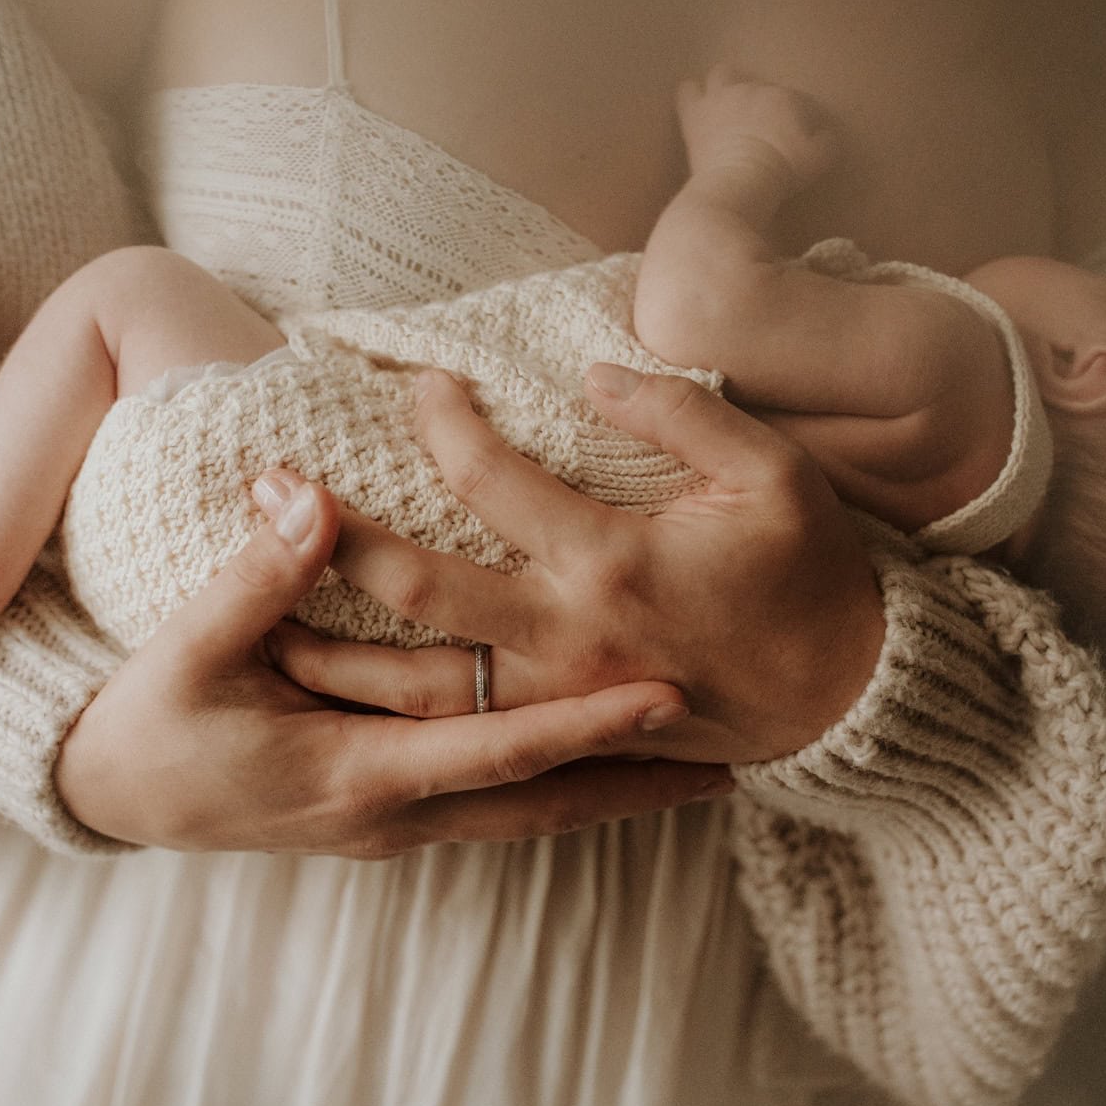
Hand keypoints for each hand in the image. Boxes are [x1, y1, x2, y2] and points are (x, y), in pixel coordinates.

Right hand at [54, 469, 734, 852]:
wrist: (112, 795)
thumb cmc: (151, 722)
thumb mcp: (188, 646)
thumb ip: (257, 575)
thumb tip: (306, 495)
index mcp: (359, 774)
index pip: (499, 751)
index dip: (583, 725)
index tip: (665, 697)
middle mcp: (395, 814)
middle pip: (541, 802)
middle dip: (634, 782)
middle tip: (733, 755)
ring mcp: (396, 825)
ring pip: (530, 814)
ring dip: (611, 791)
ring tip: (700, 767)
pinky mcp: (392, 815)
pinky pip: (498, 806)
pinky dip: (559, 785)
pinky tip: (604, 762)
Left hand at [279, 367, 888, 764]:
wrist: (846, 700)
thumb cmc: (814, 575)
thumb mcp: (775, 473)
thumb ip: (683, 411)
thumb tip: (592, 371)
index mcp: (612, 560)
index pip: (490, 479)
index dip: (442, 418)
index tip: (421, 382)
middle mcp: (568, 636)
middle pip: (418, 592)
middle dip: (334, 540)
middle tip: (264, 488)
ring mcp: (559, 698)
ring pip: (417, 687)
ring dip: (335, 652)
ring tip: (259, 614)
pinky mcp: (564, 735)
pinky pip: (456, 733)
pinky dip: (390, 713)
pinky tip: (339, 685)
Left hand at [676, 64, 841, 191]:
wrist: (740, 180)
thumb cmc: (783, 170)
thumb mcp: (821, 159)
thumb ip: (828, 140)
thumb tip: (825, 133)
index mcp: (785, 98)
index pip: (797, 100)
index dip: (798, 117)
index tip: (797, 135)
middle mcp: (752, 89)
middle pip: (759, 86)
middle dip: (761, 100)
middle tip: (760, 124)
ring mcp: (721, 97)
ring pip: (722, 74)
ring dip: (725, 85)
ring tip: (726, 102)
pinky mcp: (695, 113)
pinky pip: (687, 91)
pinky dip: (692, 96)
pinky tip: (695, 105)